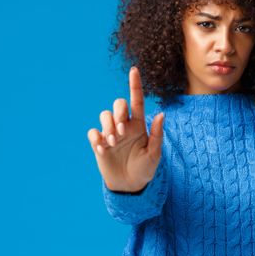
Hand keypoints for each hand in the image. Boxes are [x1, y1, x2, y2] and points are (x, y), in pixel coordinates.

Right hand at [87, 66, 164, 192]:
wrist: (130, 185)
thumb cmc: (145, 168)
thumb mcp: (154, 154)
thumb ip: (157, 135)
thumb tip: (161, 114)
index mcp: (139, 125)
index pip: (137, 101)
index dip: (135, 85)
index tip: (134, 70)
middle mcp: (124, 126)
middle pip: (118, 104)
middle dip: (118, 112)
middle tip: (121, 131)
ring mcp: (111, 134)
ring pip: (104, 115)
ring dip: (108, 126)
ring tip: (113, 143)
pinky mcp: (99, 143)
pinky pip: (93, 132)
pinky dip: (96, 138)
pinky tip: (103, 150)